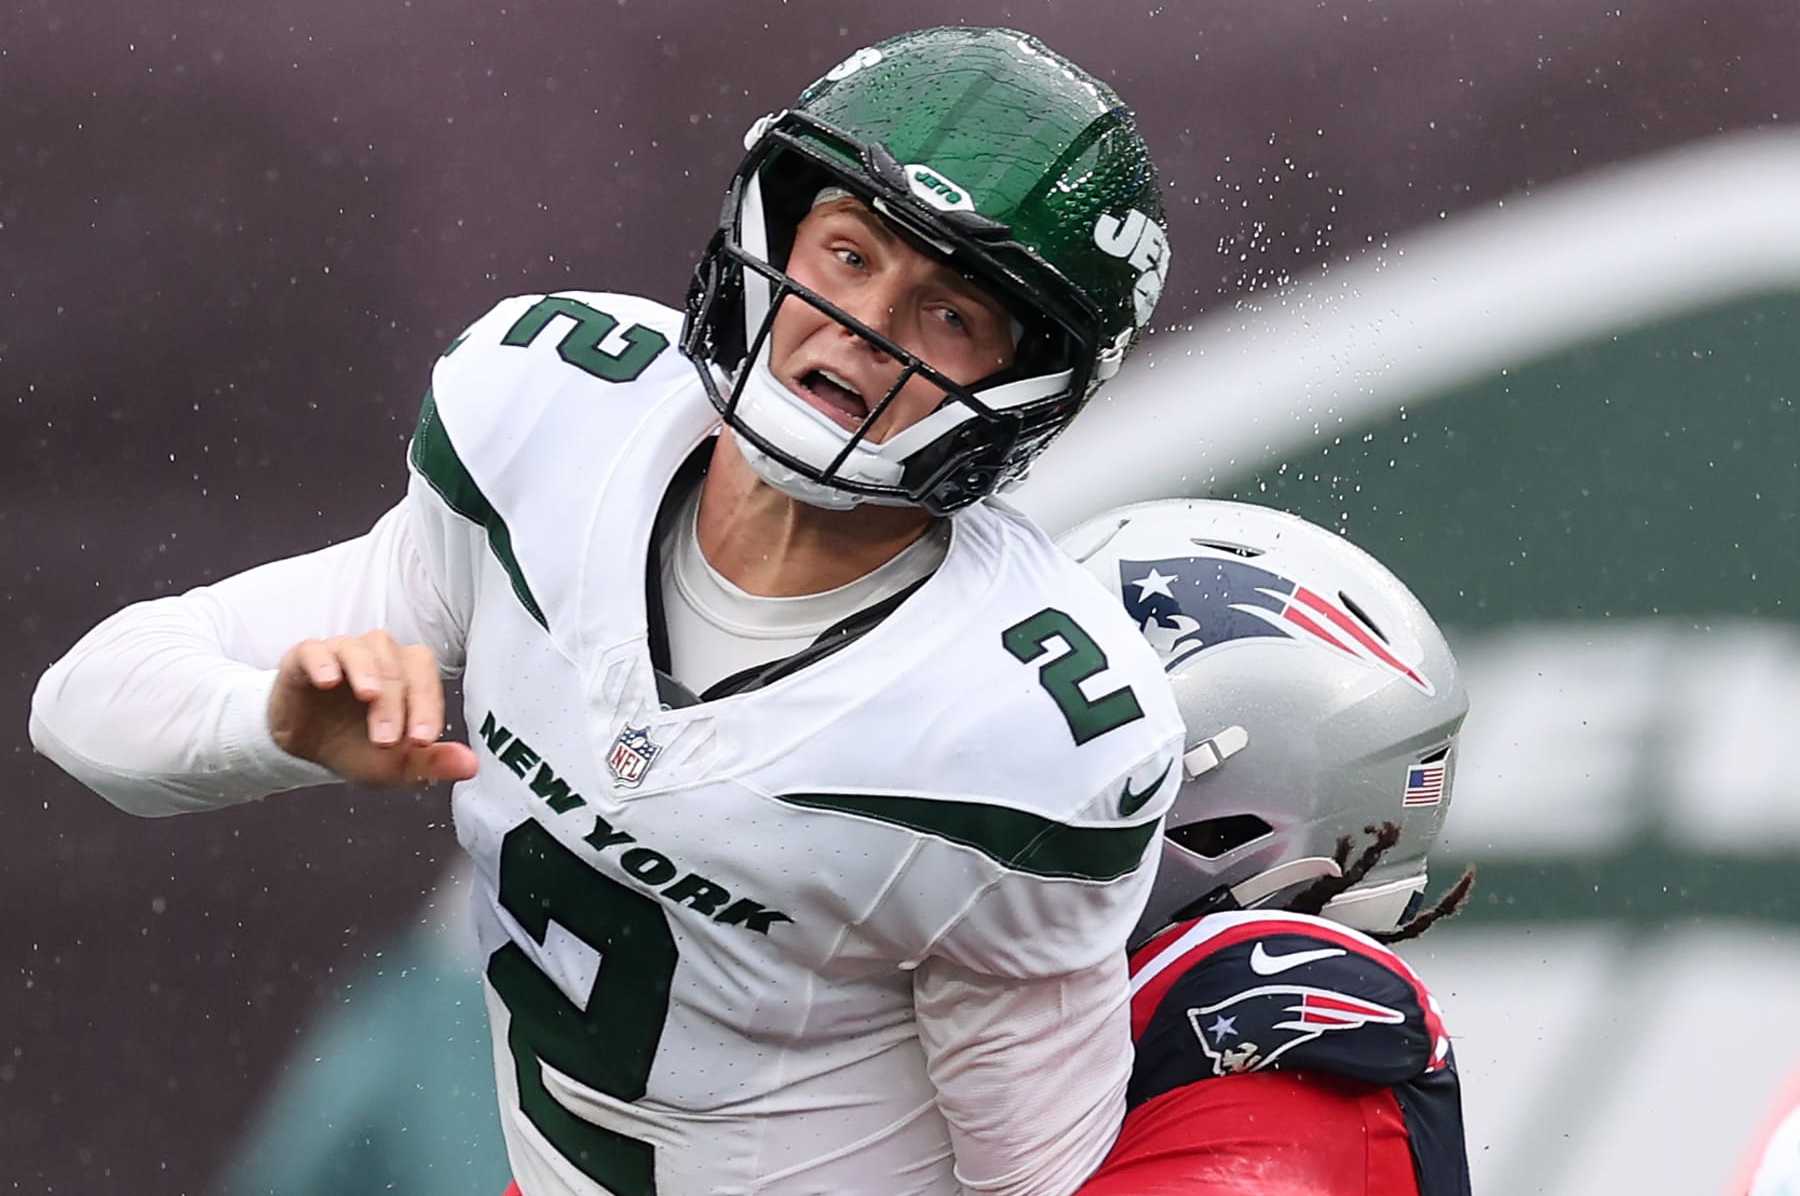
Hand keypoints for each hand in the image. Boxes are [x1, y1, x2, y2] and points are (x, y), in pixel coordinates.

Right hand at [267, 630, 478, 785]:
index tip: (422, 741)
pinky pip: (314, 650)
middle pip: (397, 665)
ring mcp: (340, 654)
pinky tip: (328, 680)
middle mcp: (378, 657)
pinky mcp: (304, 659)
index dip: (427, 707)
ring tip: (368, 698)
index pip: (426, 678)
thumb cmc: (357, 747)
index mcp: (407, 675)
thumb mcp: (395, 764)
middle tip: (386, 740)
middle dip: (396, 703)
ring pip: (362, 649)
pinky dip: (323, 661)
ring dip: (368, 674)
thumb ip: (433, 762)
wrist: (306, 750)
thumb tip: (471, 765)